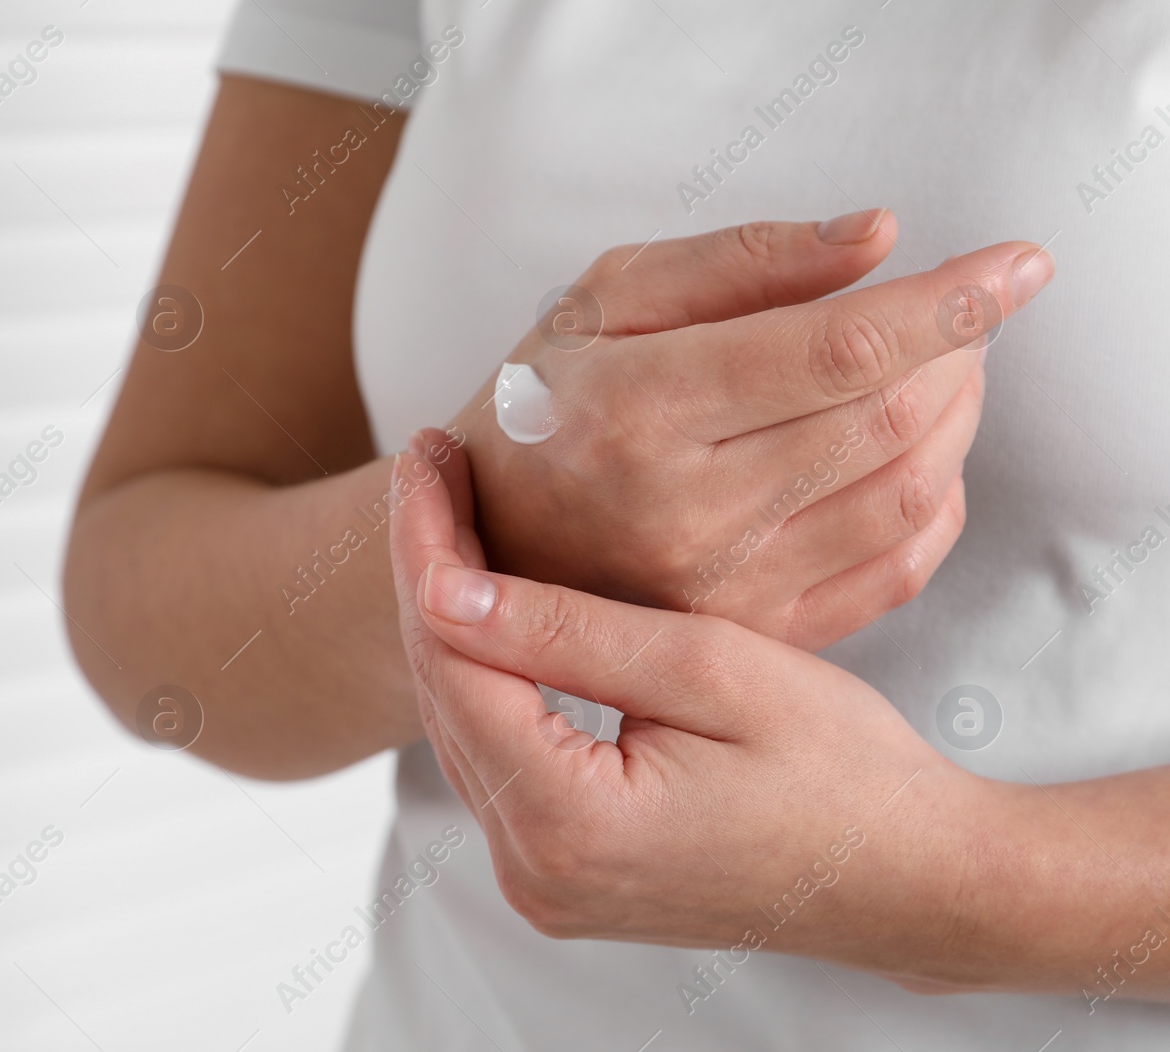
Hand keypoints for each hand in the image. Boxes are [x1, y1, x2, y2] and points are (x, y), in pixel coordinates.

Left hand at [388, 432, 993, 981]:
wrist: (911, 877)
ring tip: (461, 516)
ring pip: (461, 723)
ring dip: (456, 620)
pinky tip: (497, 606)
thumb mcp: (712, 671)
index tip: (430, 455)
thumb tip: (444, 587)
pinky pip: (496, 758)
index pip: (451, 658)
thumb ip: (568, 631)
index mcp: (568, 825)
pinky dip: (491, 677)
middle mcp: (533, 872)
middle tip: (437, 465)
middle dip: (432, 569)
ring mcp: (543, 883)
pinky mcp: (560, 875)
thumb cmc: (842, 772)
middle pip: (442, 691)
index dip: (427, 545)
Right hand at [446, 213, 1053, 648]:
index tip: (1017, 263)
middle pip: (888, 418)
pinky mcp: (753, 632)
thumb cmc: (541, 407)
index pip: (836, 350)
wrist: (484, 546)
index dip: (947, 301)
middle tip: (960, 308)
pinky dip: (940, 497)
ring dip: (957, 415)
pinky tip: (919, 451)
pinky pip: (897, 568)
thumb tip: (878, 238)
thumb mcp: (600, 300)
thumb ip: (736, 261)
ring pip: (908, 490)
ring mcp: (723, 587)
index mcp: (636, 409)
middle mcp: (683, 509)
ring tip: (943, 368)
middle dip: (958, 348)